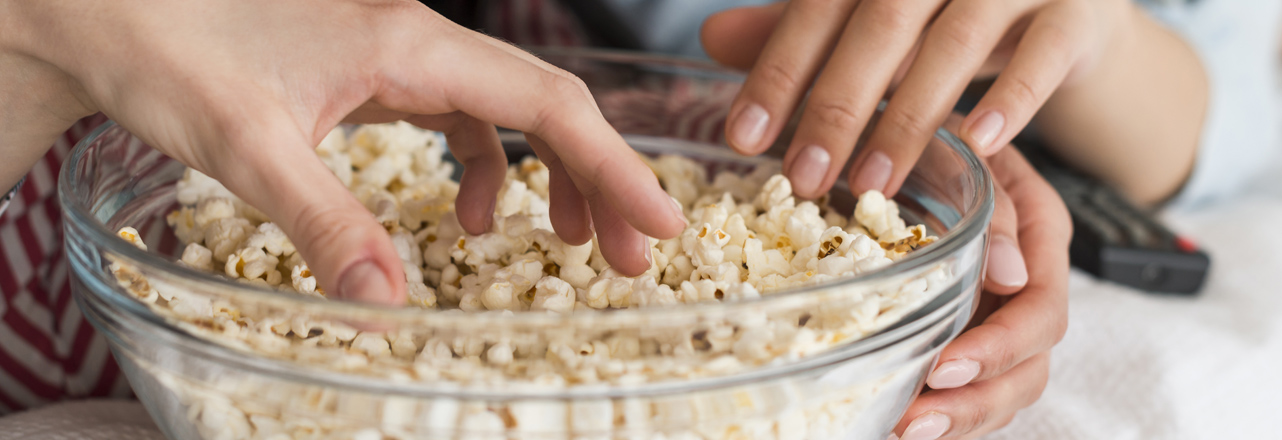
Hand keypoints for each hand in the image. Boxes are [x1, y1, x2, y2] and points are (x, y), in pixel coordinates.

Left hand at [4, 0, 685, 302]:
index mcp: (409, 44)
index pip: (545, 100)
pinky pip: (460, 118)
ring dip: (547, 175)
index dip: (612, 165)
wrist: (106, 8)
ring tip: (566, 244)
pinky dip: (484, 167)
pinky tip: (469, 217)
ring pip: (507, 111)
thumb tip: (389, 307)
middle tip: (627, 256)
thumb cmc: (169, 48)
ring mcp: (398, 54)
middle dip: (595, 180)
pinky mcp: (374, 73)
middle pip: (543, 104)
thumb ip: (326, 223)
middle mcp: (417, 40)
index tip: (660, 223)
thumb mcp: (250, 146)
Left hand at [701, 0, 1126, 197]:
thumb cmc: (950, 12)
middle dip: (835, 106)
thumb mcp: (874, 20)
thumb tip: (711, 40)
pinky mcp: (1080, 10)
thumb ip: (802, 28)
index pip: (819, 7)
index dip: (778, 72)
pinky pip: (1045, 54)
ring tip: (869, 182)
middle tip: (800, 178)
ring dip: (908, 118)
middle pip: (880, 24)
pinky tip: (977, 146)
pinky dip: (1011, 100)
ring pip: (955, 42)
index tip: (743, 138)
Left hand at [892, 144, 1070, 439]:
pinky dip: (942, 408)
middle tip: (915, 422)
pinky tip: (897, 420)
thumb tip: (1011, 276)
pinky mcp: (966, 324)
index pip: (1042, 313)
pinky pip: (969, 384)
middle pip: (1028, 367)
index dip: (998, 349)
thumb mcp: (968, 151)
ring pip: (1002, 387)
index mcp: (1041, 236)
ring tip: (902, 430)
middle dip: (974, 402)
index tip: (944, 368)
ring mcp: (998, 308)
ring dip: (957, 418)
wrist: (916, 119)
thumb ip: (996, 210)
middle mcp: (1026, 281)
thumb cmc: (940, 130)